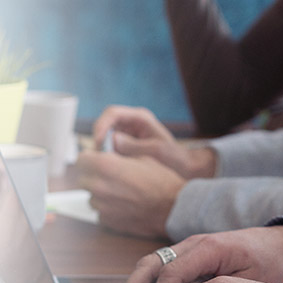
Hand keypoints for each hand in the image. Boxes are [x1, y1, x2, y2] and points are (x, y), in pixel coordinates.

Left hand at [75, 151, 185, 237]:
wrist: (174, 209)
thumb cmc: (162, 182)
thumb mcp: (144, 156)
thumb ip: (122, 152)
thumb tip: (111, 147)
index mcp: (106, 166)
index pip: (82, 159)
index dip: (91, 158)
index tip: (98, 159)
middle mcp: (99, 186)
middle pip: (83, 178)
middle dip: (94, 175)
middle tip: (112, 175)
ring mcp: (101, 206)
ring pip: (91, 196)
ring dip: (101, 192)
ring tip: (122, 191)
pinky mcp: (107, 221)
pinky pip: (100, 211)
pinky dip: (109, 208)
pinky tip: (126, 204)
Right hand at [93, 105, 216, 178]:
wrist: (183, 169)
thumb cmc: (174, 158)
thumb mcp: (156, 151)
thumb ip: (135, 145)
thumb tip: (112, 139)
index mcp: (140, 117)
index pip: (112, 113)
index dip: (102, 125)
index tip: (98, 141)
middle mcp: (131, 123)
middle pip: (105, 123)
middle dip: (99, 138)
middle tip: (98, 155)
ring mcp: (127, 134)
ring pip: (104, 136)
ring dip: (101, 147)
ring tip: (105, 162)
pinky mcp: (124, 146)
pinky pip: (109, 147)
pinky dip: (106, 155)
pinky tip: (110, 165)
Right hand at [106, 225, 282, 282]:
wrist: (275, 243)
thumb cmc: (266, 261)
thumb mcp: (248, 281)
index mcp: (208, 247)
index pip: (172, 272)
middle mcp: (192, 243)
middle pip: (152, 264)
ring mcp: (187, 247)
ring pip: (150, 264)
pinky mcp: (186, 255)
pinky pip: (158, 267)